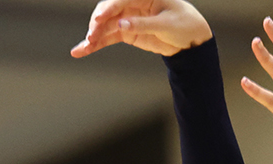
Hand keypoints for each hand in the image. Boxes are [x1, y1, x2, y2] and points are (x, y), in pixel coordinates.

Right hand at [71, 0, 210, 57]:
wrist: (191, 39)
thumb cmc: (184, 24)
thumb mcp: (166, 24)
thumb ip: (143, 24)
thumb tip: (121, 25)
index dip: (109, 8)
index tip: (99, 20)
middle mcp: (132, 4)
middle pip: (108, 11)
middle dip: (98, 23)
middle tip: (92, 36)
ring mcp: (128, 18)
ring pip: (105, 25)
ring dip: (93, 35)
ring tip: (84, 47)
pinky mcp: (127, 32)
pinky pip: (108, 37)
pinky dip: (95, 44)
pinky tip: (82, 51)